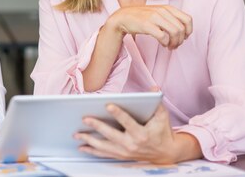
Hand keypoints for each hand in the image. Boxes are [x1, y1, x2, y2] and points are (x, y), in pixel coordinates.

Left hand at [74, 103, 200, 163]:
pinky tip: (82, 147)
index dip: (118, 114)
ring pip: (104, 147)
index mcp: (142, 134)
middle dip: (97, 126)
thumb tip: (154, 87)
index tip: (108, 105)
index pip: (128, 122)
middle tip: (85, 118)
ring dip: (89, 140)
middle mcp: (132, 145)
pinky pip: (105, 154)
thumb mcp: (162, 115)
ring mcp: (125, 152)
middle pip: (111, 135)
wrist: (166, 153)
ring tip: (77, 134)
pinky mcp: (122, 156)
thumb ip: (156, 101)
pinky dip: (92, 151)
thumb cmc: (162, 131)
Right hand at [107, 5, 191, 49]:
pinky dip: (165, 43)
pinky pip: (163, 36)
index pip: (188, 19)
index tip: (184, 37)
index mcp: (167, 8)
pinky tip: (163, 44)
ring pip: (174, 32)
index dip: (189, 31)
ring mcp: (154, 17)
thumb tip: (184, 31)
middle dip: (181, 40)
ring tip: (170, 46)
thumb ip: (171, 18)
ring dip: (174, 43)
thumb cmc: (142, 17)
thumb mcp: (159, 12)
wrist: (123, 17)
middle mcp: (162, 11)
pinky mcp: (147, 25)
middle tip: (175, 45)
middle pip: (181, 29)